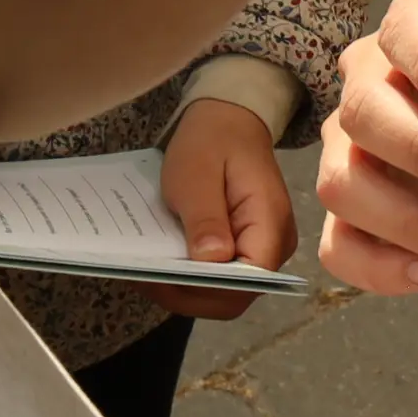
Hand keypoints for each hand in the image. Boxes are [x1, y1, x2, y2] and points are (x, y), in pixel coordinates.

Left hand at [145, 99, 294, 321]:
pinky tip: (160, 265)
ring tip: (145, 272)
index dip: (206, 289)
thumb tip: (210, 261)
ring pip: (224, 292)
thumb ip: (206, 218)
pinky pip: (218, 276)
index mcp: (270, 225)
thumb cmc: (211, 142)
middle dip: (188, 294)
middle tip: (143, 278)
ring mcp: (260, 250)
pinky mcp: (243, 249)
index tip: (162, 278)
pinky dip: (188, 276)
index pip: (247, 281)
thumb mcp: (196, 174)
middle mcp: (274, 246)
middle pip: (234, 295)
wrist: (227, 121)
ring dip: (184, 289)